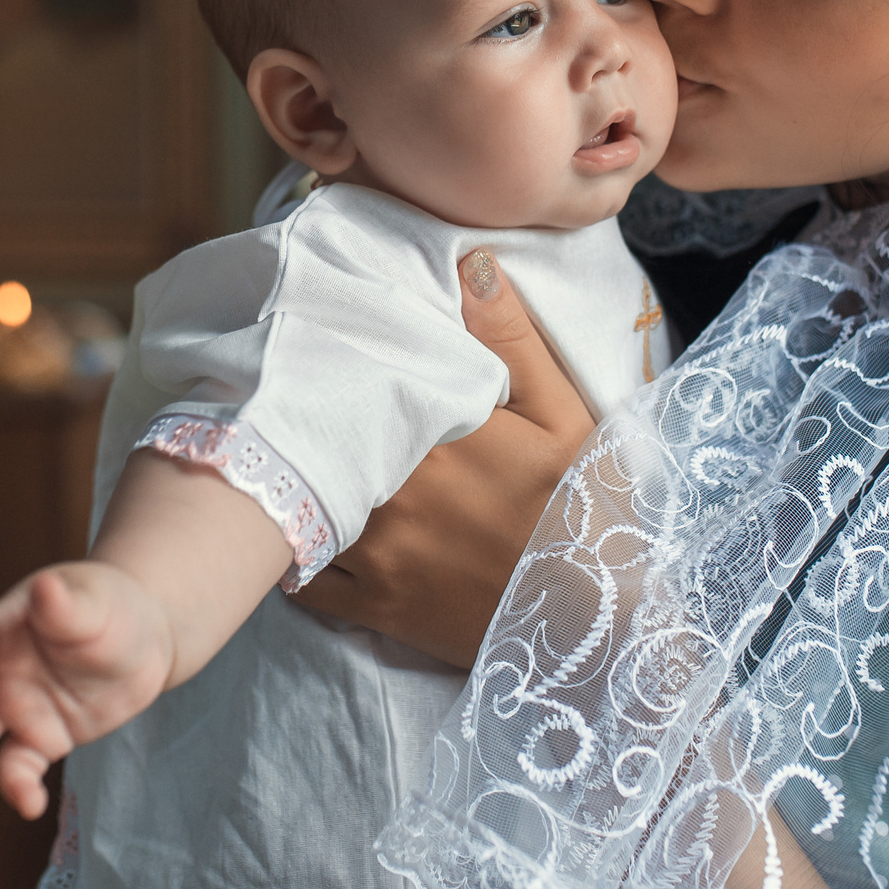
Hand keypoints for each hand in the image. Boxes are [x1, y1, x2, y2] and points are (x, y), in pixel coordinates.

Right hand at [0, 561, 172, 818]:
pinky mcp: (40, 739)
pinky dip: (19, 787)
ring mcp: (17, 707)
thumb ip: (65, 605)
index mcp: (0, 627)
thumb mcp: (94, 604)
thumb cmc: (112, 608)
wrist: (147, 640)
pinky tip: (31, 805)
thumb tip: (45, 587)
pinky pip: (19, 767)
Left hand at [292, 248, 595, 665]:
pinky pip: (304, 582)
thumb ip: (512, 341)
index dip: (335, 362)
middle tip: (292, 392)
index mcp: (436, 436)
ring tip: (291, 457)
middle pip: (318, 441)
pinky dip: (297, 555)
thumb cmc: (584, 513)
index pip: (356, 382)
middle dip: (306, 418)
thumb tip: (470, 264)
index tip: (325, 344)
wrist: (597, 625)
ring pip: (301, 506)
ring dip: (296, 482)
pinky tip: (307, 530)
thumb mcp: (566, 417)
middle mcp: (391, 492)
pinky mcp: (374, 608)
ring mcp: (377, 555)